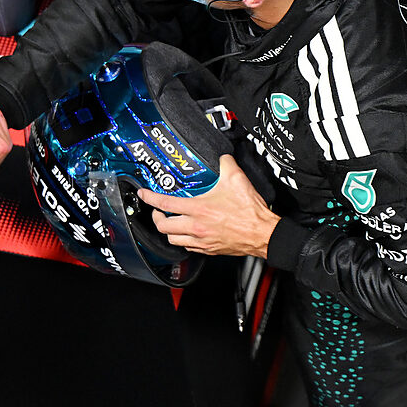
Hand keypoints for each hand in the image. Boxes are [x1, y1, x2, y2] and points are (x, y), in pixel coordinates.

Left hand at [138, 154, 279, 257]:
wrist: (263, 234)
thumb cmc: (250, 212)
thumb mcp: (237, 179)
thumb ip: (226, 164)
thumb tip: (222, 157)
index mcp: (198, 210)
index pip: (165, 203)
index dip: (150, 198)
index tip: (144, 194)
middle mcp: (196, 227)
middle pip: (163, 226)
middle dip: (156, 218)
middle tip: (157, 211)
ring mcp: (201, 241)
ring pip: (173, 240)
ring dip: (168, 231)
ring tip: (170, 223)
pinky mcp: (209, 250)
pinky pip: (188, 248)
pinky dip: (183, 240)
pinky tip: (187, 234)